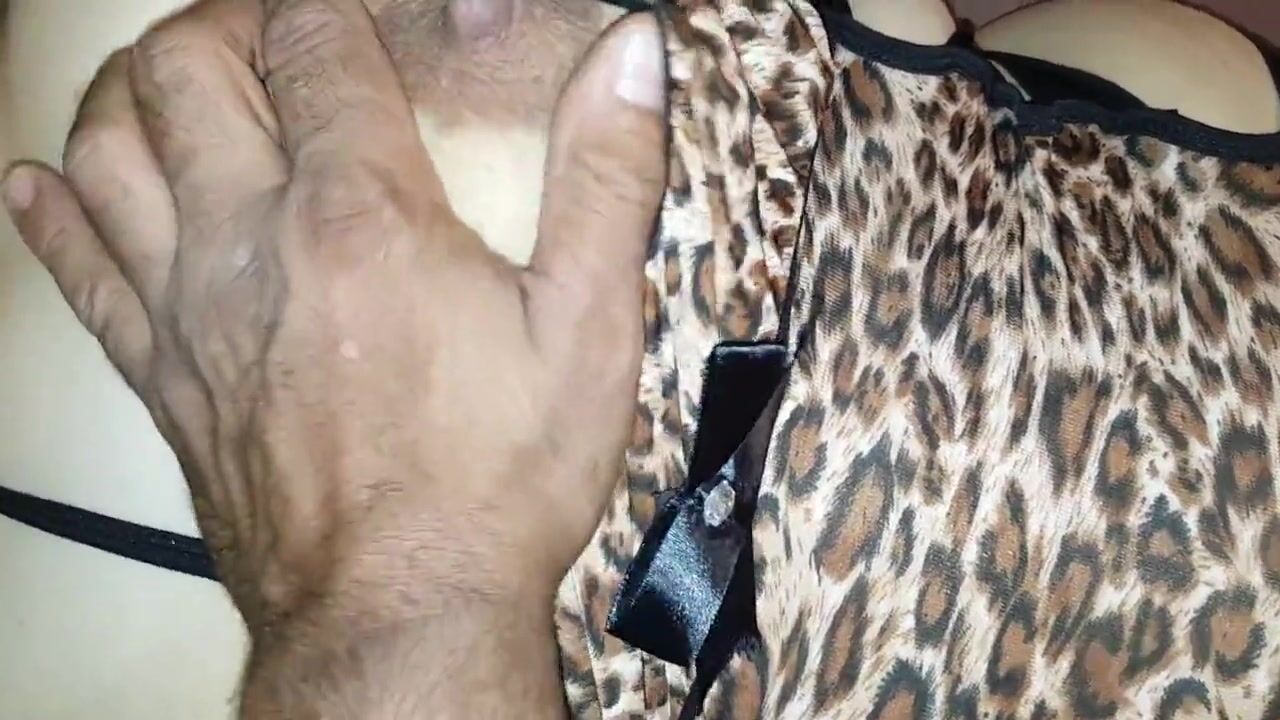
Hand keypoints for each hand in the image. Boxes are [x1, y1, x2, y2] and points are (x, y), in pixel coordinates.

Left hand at [3, 0, 664, 713]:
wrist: (401, 615)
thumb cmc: (501, 477)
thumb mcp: (592, 328)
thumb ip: (606, 177)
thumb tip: (629, 48)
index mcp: (360, 214)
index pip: (312, 43)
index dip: (327, 1)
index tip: (350, 9)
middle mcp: (251, 241)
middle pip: (186, 72)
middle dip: (219, 23)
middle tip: (264, 31)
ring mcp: (189, 310)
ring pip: (107, 149)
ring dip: (128, 90)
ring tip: (171, 79)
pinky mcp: (161, 378)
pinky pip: (76, 272)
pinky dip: (50, 214)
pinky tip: (40, 182)